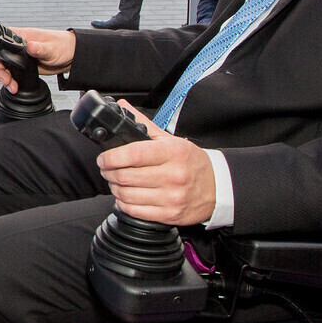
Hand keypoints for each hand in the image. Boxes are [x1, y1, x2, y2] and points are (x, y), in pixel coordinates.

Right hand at [0, 28, 75, 90]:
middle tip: (6, 81)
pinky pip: (11, 74)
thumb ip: (40, 48)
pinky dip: (10, 82)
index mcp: (22, 36)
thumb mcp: (52, 48)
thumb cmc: (63, 45)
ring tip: (12, 86)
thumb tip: (31, 47)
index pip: (0, 38)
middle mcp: (18, 46)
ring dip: (5, 78)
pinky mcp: (23, 67)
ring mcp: (19, 57)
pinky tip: (15, 87)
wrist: (72, 57)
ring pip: (3, 68)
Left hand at [95, 102, 215, 226]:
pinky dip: (123, 203)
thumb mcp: (172, 141)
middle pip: (125, 176)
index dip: (112, 157)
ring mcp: (171, 197)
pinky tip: (125, 197)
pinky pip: (135, 211)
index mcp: (172, 153)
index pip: (133, 154)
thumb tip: (123, 107)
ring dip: (114, 188)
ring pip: (127, 195)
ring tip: (116, 182)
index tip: (104, 158)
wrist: (217, 188)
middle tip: (107, 169)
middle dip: (108, 172)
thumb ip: (146, 125)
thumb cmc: (192, 163)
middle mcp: (172, 175)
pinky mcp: (169, 214)